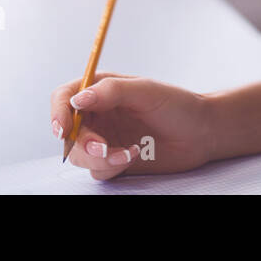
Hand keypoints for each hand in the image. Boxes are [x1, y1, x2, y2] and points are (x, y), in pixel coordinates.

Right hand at [50, 72, 215, 179]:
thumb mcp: (146, 91)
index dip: (58, 112)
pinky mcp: (114, 160)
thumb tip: (77, 100)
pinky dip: (112, 166)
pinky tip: (134, 154)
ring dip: (99, 158)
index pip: (65, 97)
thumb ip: (111, 91)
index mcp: (101, 90)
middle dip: (82, 143)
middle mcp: (99, 114)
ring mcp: (105, 138)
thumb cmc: (177, 105)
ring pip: (80, 155)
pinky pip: (97, 170)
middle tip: (104, 147)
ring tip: (127, 153)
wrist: (201, 134)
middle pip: (68, 131)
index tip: (63, 128)